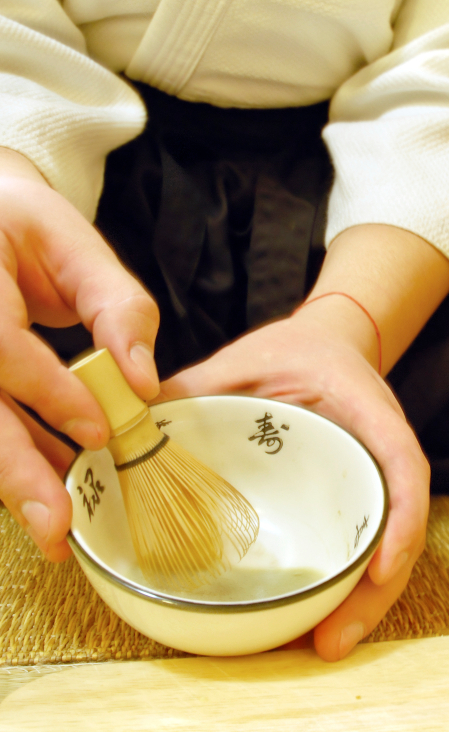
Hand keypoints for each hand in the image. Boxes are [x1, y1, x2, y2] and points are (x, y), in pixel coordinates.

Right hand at [0, 149, 159, 560]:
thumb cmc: (28, 230)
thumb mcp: (77, 246)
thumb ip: (118, 307)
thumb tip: (143, 384)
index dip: (46, 391)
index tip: (97, 431)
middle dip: (13, 469)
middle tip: (54, 528)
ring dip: (15, 475)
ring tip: (54, 524)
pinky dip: (16, 454)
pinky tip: (47, 481)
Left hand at [158, 300, 429, 660]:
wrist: (324, 347)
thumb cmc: (290, 351)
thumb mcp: (242, 360)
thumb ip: (196, 388)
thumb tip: (134, 422)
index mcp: (364, 408)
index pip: (399, 461)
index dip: (400, 518)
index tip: (380, 567)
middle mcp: (378, 451)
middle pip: (397, 526)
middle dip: (374, 591)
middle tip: (330, 642)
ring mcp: (370, 479)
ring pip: (382, 547)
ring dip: (361, 601)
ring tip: (323, 645)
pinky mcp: (353, 496)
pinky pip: (357, 542)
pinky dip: (344, 583)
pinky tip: (314, 616)